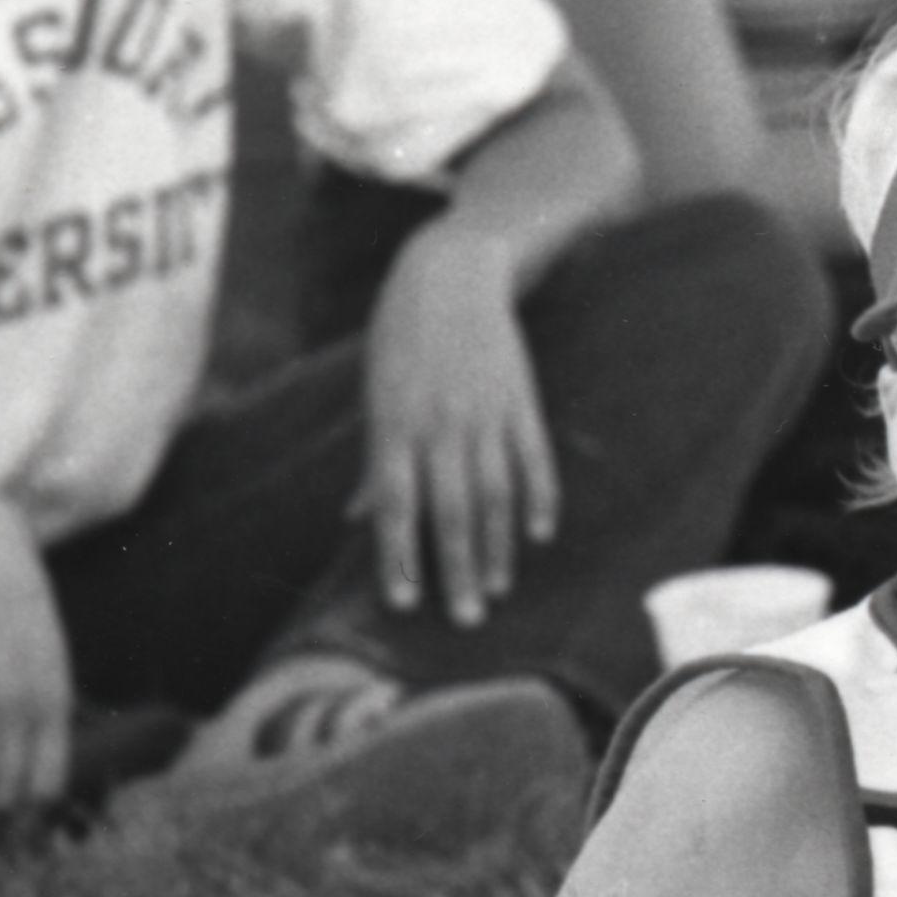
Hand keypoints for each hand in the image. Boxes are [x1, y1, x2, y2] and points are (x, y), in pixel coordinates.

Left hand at [363, 221, 558, 626]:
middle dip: (456, 569)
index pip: (397, 504)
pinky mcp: (520, 403)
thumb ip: (375, 462)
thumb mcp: (376, 396)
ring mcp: (485, 415)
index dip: (399, 555)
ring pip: (495, 494)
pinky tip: (539, 535)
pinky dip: (538, 498)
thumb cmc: (400, 341)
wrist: (450, 276)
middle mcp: (440, 425)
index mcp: (395, 425)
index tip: (403, 602)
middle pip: (451, 511)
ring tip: (499, 590)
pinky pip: (532, 460)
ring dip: (498, 547)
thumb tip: (357, 519)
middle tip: (464, 619)